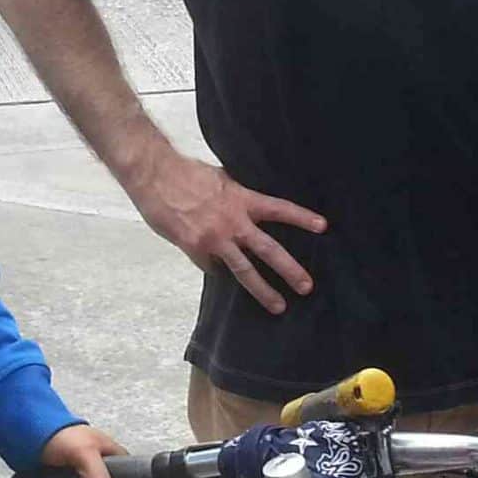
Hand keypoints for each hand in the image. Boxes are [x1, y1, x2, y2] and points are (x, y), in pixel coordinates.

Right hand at [123, 144, 324, 315]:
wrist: (154, 175)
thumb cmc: (184, 173)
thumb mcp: (220, 178)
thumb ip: (235, 196)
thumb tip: (245, 207)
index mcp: (241, 199)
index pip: (279, 208)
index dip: (301, 218)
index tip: (323, 226)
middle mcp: (233, 221)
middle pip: (268, 249)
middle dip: (290, 269)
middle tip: (307, 286)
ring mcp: (214, 238)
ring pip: (244, 270)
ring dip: (264, 290)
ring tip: (279, 305)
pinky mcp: (195, 249)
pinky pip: (211, 267)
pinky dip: (216, 270)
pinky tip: (219, 273)